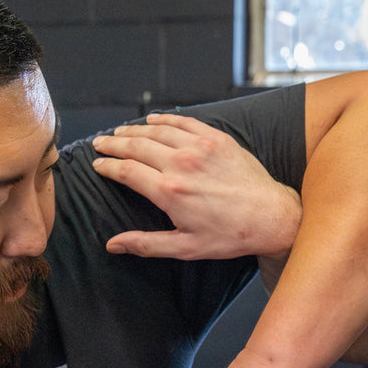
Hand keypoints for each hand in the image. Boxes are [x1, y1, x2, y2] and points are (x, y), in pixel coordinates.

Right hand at [93, 113, 300, 259]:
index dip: (107, 166)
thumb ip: (146, 244)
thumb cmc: (229, 236)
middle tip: (100, 143)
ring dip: (134, 130)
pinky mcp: (217, 138)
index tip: (97, 164)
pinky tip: (153, 120)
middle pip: (136, 146)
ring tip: (120, 132)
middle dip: (113, 144)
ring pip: (157, 131)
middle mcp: (181, 164)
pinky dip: (165, 120)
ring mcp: (200, 147)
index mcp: (170, 192)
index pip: (126, 171)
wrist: (270, 217)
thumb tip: (113, 245)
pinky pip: (184, 122)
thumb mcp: (186, 248)